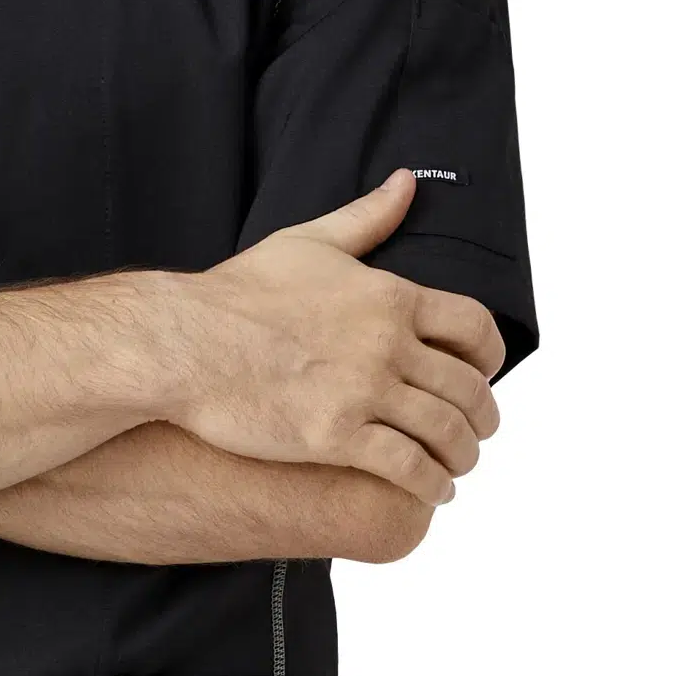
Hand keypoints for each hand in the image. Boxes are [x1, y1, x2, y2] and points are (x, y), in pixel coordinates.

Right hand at [154, 171, 506, 498]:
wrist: (182, 342)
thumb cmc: (237, 294)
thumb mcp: (309, 241)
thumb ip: (367, 217)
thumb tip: (407, 183)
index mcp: (389, 296)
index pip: (475, 327)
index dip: (492, 358)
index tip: (486, 375)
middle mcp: (387, 344)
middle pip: (468, 388)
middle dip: (482, 417)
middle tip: (477, 432)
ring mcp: (363, 391)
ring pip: (446, 432)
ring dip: (462, 455)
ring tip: (457, 468)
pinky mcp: (335, 436)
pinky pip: (407, 467)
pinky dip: (431, 484)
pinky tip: (433, 492)